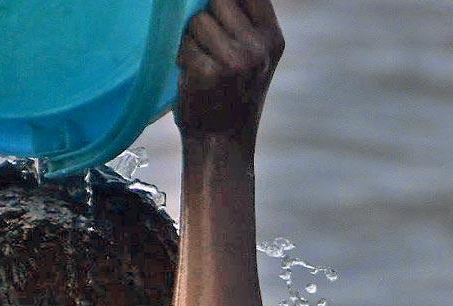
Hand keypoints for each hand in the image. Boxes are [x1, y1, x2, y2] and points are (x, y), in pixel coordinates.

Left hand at [174, 0, 283, 144]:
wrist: (221, 143)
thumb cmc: (231, 97)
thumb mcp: (254, 58)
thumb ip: (243, 24)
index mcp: (272, 39)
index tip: (212, 5)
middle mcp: (258, 47)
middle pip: (218, 0)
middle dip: (204, 15)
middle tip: (205, 44)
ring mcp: (234, 60)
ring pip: (197, 20)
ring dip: (189, 37)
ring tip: (199, 61)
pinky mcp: (208, 72)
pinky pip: (183, 43)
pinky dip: (180, 56)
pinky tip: (190, 75)